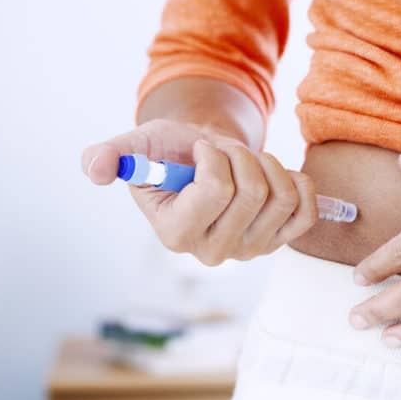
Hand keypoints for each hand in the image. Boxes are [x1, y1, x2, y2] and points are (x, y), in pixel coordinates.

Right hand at [81, 118, 317, 265]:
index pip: (216, 189)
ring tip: (246, 162)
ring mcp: (251, 249)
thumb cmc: (170, 153)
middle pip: (253, 192)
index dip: (215, 155)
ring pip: (283, 196)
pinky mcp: (280, 240)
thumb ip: (108, 156)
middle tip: (226, 152)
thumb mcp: (137, 147)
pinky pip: (307, 212)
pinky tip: (276, 175)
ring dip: (269, 163)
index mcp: (175, 234)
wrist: (204, 159)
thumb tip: (94, 169)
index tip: (200, 148)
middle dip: (242, 155)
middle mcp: (214, 252)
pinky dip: (298, 183)